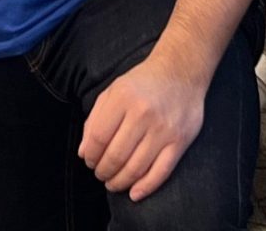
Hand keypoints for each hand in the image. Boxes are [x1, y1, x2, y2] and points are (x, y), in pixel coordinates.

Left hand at [79, 49, 205, 199]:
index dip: (90, 155)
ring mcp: (164, 129)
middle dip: (103, 171)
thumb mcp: (113, 91)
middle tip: (100, 174)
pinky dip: (145, 187)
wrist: (181, 71)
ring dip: (120, 182)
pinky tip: (134, 193)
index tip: (89, 161)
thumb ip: (95, 119)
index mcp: (122, 98)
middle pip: (116, 156)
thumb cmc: (142, 83)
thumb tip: (83, 153)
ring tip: (113, 183)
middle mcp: (143, 114)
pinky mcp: (180, 141)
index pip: (98, 137)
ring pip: (136, 168)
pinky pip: (161, 172)